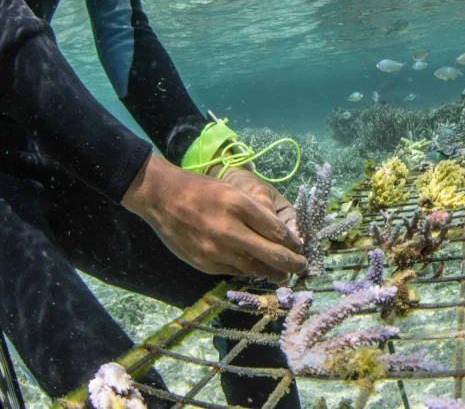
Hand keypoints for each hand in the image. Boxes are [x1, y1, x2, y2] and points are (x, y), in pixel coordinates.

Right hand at [122, 153, 306, 282]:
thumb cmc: (203, 190)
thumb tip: (283, 236)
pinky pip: (233, 271)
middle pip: (272, 254)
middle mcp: (229, 230)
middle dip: (292, 264)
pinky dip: (248, 271)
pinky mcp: (203, 263)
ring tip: (284, 274)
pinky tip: (256, 270)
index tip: (302, 248)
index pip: (278, 231)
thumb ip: (258, 213)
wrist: (161, 197)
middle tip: (302, 267)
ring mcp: (215, 250)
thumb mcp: (235, 192)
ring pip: (254, 268)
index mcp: (240, 206)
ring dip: (272, 273)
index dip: (294, 243)